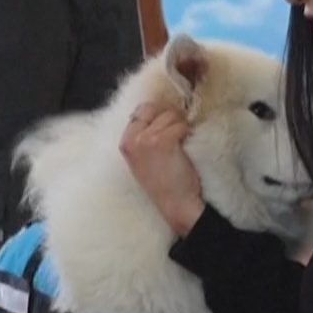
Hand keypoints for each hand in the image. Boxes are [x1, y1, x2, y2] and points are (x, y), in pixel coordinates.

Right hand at [121, 102, 204, 235]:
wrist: (176, 205)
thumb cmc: (164, 184)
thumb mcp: (143, 158)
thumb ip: (144, 135)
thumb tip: (160, 111)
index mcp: (125, 143)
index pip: (141, 110)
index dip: (158, 114)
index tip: (168, 126)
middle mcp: (132, 139)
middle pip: (155, 108)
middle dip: (169, 117)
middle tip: (176, 134)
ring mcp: (146, 139)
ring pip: (170, 115)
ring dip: (180, 126)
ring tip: (180, 145)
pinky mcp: (163, 141)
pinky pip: (180, 125)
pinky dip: (186, 132)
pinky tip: (184, 147)